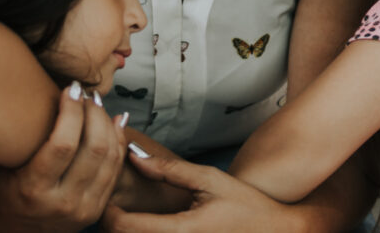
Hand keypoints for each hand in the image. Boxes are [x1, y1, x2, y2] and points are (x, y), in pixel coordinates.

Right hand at [0, 85, 127, 232]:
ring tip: (97, 104)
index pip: (63, 144)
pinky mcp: (96, 210)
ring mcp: (83, 208)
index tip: (70, 88)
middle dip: (95, 113)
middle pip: (95, 148)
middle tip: (86, 94)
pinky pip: (115, 170)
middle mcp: (63, 201)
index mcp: (33, 189)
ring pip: (110, 157)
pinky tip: (113, 122)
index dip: (72, 111)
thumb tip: (4, 92)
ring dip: (108, 124)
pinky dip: (118, 142)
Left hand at [101, 153, 303, 232]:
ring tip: (123, 212)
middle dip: (110, 221)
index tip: (106, 193)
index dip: (107, 209)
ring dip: (124, 230)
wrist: (274, 232)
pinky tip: (143, 224)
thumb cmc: (245, 206)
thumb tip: (134, 155)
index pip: (124, 226)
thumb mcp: (209, 179)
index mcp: (181, 231)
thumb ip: (169, 169)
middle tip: (109, 200)